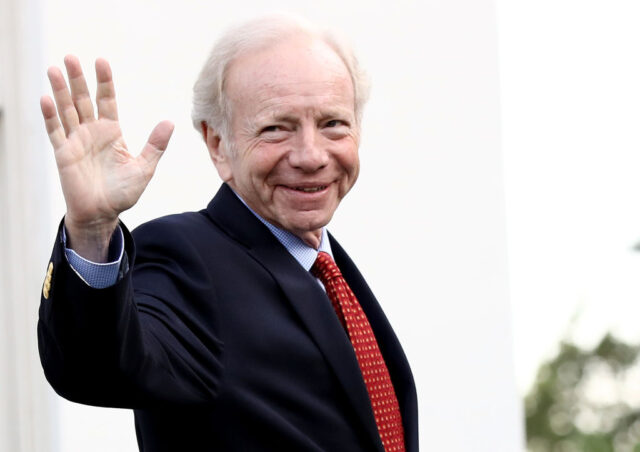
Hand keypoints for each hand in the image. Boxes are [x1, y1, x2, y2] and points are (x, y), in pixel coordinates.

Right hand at [41, 56, 173, 260]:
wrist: (103, 214)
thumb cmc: (123, 193)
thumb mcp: (144, 167)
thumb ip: (155, 145)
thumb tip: (170, 121)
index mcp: (112, 132)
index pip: (107, 100)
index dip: (104, 82)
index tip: (102, 61)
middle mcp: (92, 132)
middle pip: (83, 99)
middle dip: (78, 79)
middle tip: (71, 57)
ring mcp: (76, 141)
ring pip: (67, 110)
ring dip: (60, 91)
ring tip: (54, 69)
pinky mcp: (63, 154)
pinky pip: (55, 131)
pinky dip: (50, 116)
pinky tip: (46, 99)